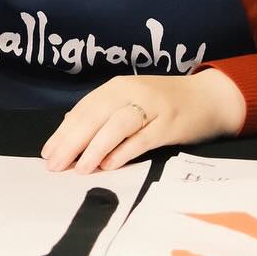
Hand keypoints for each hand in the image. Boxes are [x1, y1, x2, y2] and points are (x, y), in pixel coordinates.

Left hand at [41, 70, 246, 173]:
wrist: (209, 97)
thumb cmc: (164, 103)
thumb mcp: (131, 101)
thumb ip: (103, 112)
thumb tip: (68, 127)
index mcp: (117, 87)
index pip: (84, 109)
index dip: (63, 131)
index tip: (47, 152)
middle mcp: (132, 92)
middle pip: (95, 116)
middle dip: (72, 141)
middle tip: (55, 164)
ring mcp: (152, 107)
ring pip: (116, 125)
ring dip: (95, 147)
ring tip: (79, 168)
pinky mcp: (170, 124)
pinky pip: (143, 138)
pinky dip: (124, 150)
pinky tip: (109, 164)